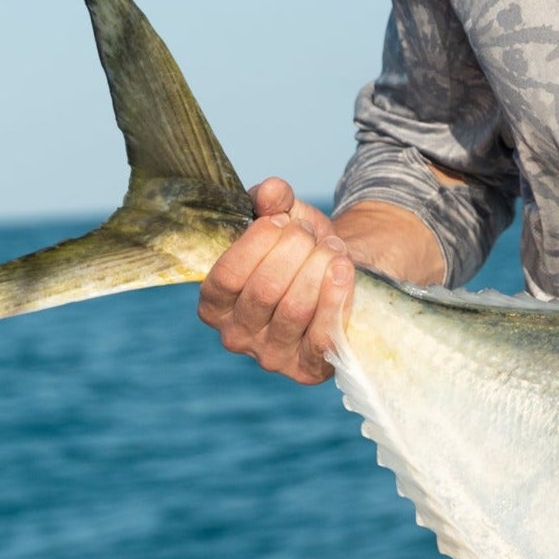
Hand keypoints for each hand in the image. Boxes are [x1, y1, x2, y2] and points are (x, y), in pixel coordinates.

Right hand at [197, 177, 353, 384]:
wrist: (339, 274)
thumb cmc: (299, 248)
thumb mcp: (284, 217)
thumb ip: (272, 200)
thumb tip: (271, 190)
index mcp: (215, 303)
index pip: (226, 276)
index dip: (257, 242)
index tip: (282, 219)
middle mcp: (235, 336)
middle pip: (264, 290)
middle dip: (295, 251)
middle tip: (311, 234)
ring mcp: (271, 357)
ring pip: (295, 309)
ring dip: (319, 269)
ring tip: (332, 248)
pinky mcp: (308, 368)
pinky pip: (322, 336)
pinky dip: (336, 298)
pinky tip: (343, 270)